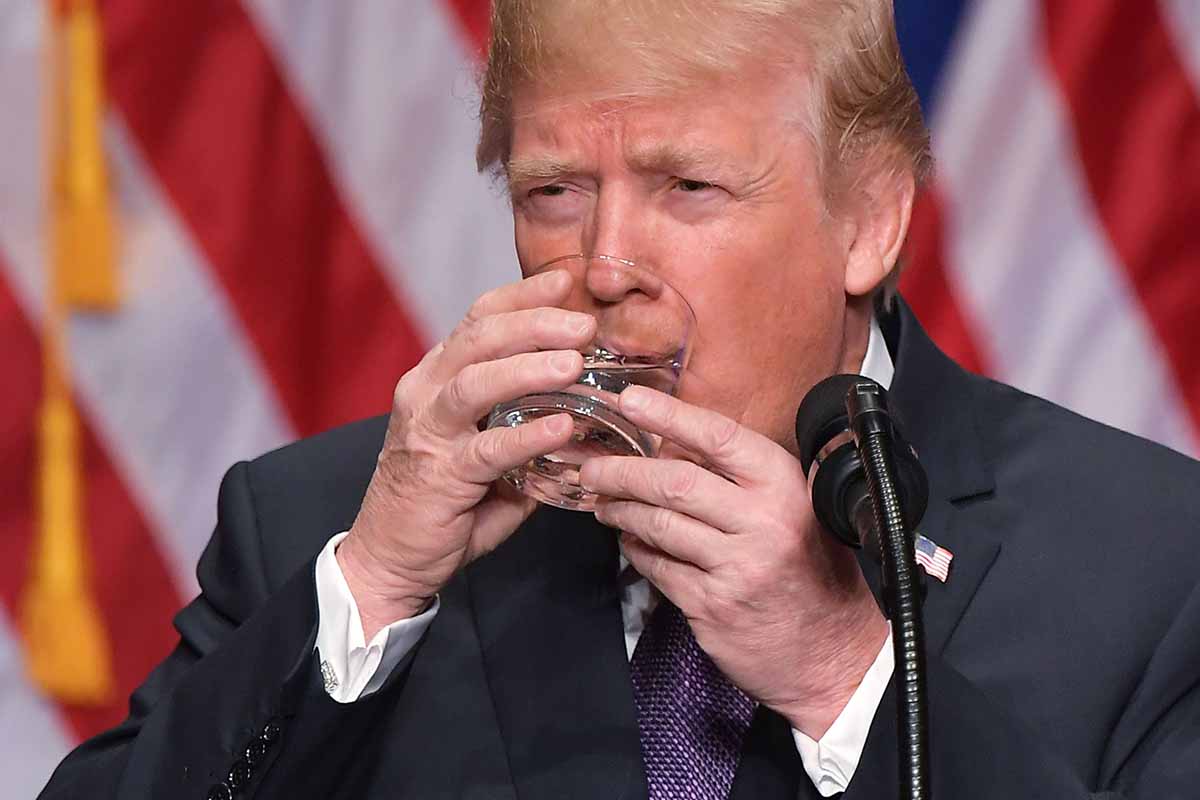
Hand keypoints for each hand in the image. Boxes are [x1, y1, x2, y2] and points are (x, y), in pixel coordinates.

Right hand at [338, 270, 595, 638]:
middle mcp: (426, 393)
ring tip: (574, 363)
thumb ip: (525, 429)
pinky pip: (487, 447)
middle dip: (534, 323)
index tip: (565, 282)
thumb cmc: (443, 502)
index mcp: (438, 378)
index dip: (522, 297)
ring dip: (528, 368)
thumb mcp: (486, 451)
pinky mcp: (439, 475)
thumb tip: (585, 418)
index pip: (479, 320)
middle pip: (478, 337)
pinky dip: (526, 435)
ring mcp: (428, 432)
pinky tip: (561, 426)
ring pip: (475, 382)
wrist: (390, 559)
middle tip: (584, 324)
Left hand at [579, 386, 887, 738]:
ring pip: (659, 524)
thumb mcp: (795, 507)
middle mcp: (763, 522)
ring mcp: (736, 566)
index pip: (717, 437)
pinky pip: (658, 568)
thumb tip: (678, 444)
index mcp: (783, 486)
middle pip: (673, 482)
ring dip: (621, 511)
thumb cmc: (810, 570)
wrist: (831, 650)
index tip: (630, 400)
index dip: (668, 414)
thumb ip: (744, 477)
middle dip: (622, 472)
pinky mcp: (713, 606)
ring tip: (605, 504)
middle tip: (593, 467)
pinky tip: (631, 542)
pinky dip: (637, 551)